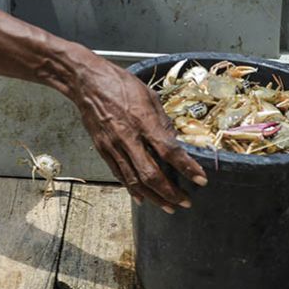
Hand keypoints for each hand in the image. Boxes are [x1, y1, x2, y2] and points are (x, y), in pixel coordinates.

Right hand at [70, 56, 206, 210]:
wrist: (88, 81)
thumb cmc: (120, 83)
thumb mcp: (149, 96)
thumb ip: (162, 121)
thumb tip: (174, 141)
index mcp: (143, 120)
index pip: (169, 150)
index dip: (187, 167)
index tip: (200, 179)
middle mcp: (128, 136)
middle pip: (151, 173)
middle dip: (171, 192)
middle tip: (185, 201)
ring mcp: (113, 145)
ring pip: (135, 180)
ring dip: (154, 197)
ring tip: (169, 206)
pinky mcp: (103, 149)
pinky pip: (119, 174)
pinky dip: (132, 189)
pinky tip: (142, 198)